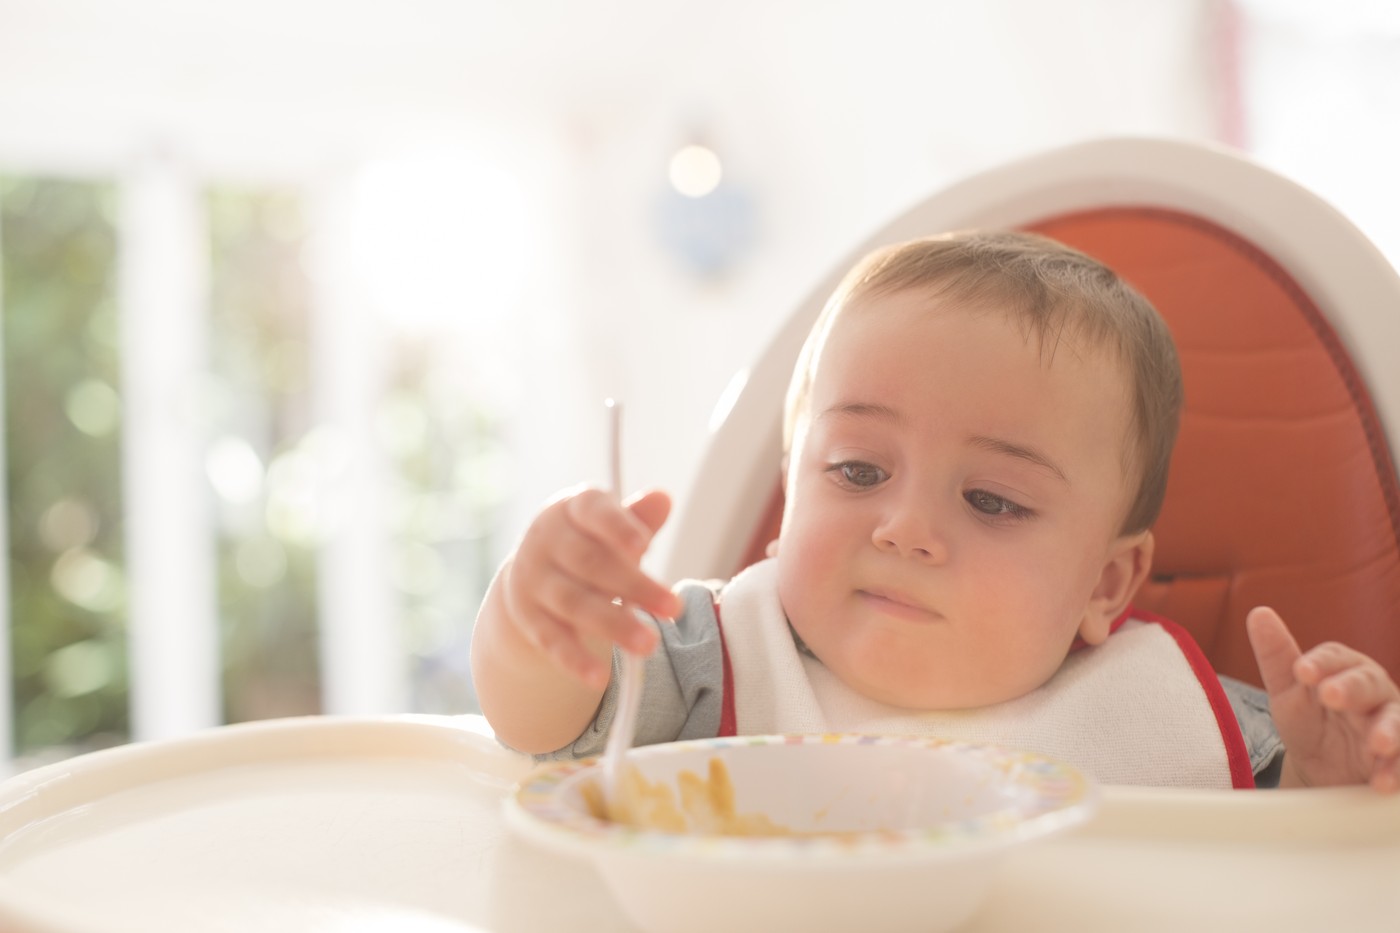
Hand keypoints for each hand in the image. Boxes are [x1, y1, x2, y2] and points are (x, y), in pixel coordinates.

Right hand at [501, 486, 681, 688]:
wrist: (533, 574)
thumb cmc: (589, 542)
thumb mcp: (610, 527)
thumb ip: (637, 519)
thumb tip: (663, 499)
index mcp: (571, 509)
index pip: (593, 512)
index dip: (617, 527)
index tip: (644, 545)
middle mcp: (546, 541)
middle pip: (590, 563)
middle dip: (633, 586)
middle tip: (674, 608)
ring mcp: (532, 580)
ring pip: (573, 603)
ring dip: (612, 625)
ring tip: (649, 645)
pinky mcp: (528, 617)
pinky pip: (552, 640)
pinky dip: (575, 660)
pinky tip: (600, 677)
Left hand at [1246, 606, 1399, 791]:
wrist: (1324, 770)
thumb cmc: (1310, 721)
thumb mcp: (1288, 692)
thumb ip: (1276, 655)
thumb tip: (1258, 613)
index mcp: (1344, 669)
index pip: (1335, 657)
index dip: (1320, 662)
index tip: (1301, 671)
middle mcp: (1374, 691)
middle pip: (1368, 683)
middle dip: (1351, 688)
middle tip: (1331, 696)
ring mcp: (1392, 722)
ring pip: (1397, 721)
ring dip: (1390, 731)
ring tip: (1377, 744)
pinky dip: (1396, 772)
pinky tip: (1382, 783)